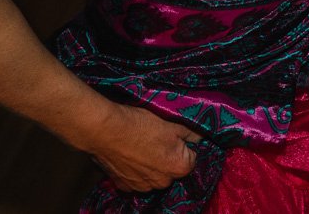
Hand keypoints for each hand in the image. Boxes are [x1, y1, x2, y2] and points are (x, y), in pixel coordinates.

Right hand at [84, 102, 202, 192]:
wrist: (106, 130)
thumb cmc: (141, 124)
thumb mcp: (174, 122)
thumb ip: (193, 133)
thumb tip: (202, 137)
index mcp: (179, 168)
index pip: (192, 157)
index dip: (184, 144)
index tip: (173, 135)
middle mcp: (163, 183)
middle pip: (172, 168)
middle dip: (167, 156)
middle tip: (156, 138)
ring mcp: (142, 186)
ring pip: (154, 175)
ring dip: (151, 164)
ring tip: (141, 145)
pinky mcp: (124, 185)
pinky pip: (136, 178)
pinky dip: (134, 169)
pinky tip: (129, 154)